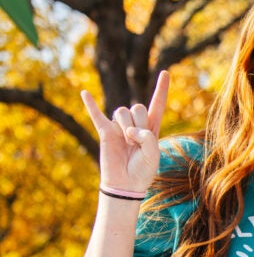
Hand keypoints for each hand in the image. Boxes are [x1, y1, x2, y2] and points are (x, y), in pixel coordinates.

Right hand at [81, 71, 169, 191]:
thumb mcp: (153, 155)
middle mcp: (135, 123)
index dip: (161, 89)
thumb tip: (129, 128)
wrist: (126, 184)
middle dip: (140, 123)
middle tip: (137, 141)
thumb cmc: (142, 170)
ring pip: (122, 111)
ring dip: (127, 126)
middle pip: (138, 107)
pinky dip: (90, 104)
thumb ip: (147, 137)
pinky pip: (96, 115)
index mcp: (151, 127)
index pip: (157, 104)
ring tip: (128, 143)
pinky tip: (84, 93)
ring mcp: (119, 126)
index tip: (165, 72)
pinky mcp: (105, 132)